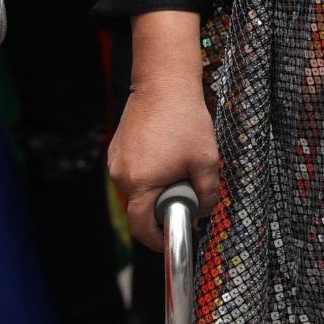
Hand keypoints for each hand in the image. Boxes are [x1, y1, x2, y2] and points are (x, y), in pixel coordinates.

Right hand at [108, 12, 220, 249]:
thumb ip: (207, 193)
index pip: (142, 228)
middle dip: (163, 208)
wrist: (164, 83)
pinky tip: (166, 154)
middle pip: (141, 209)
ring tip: (177, 166)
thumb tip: (203, 212)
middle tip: (186, 193)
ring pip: (137, 190)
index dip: (158, 240)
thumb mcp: (206, 160)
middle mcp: (121, 175)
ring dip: (157, 188)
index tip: (173, 240)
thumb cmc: (185, 119)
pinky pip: (132, 173)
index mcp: (140, 183)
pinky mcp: (116, 149)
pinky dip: (149, 172)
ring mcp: (115, 161)